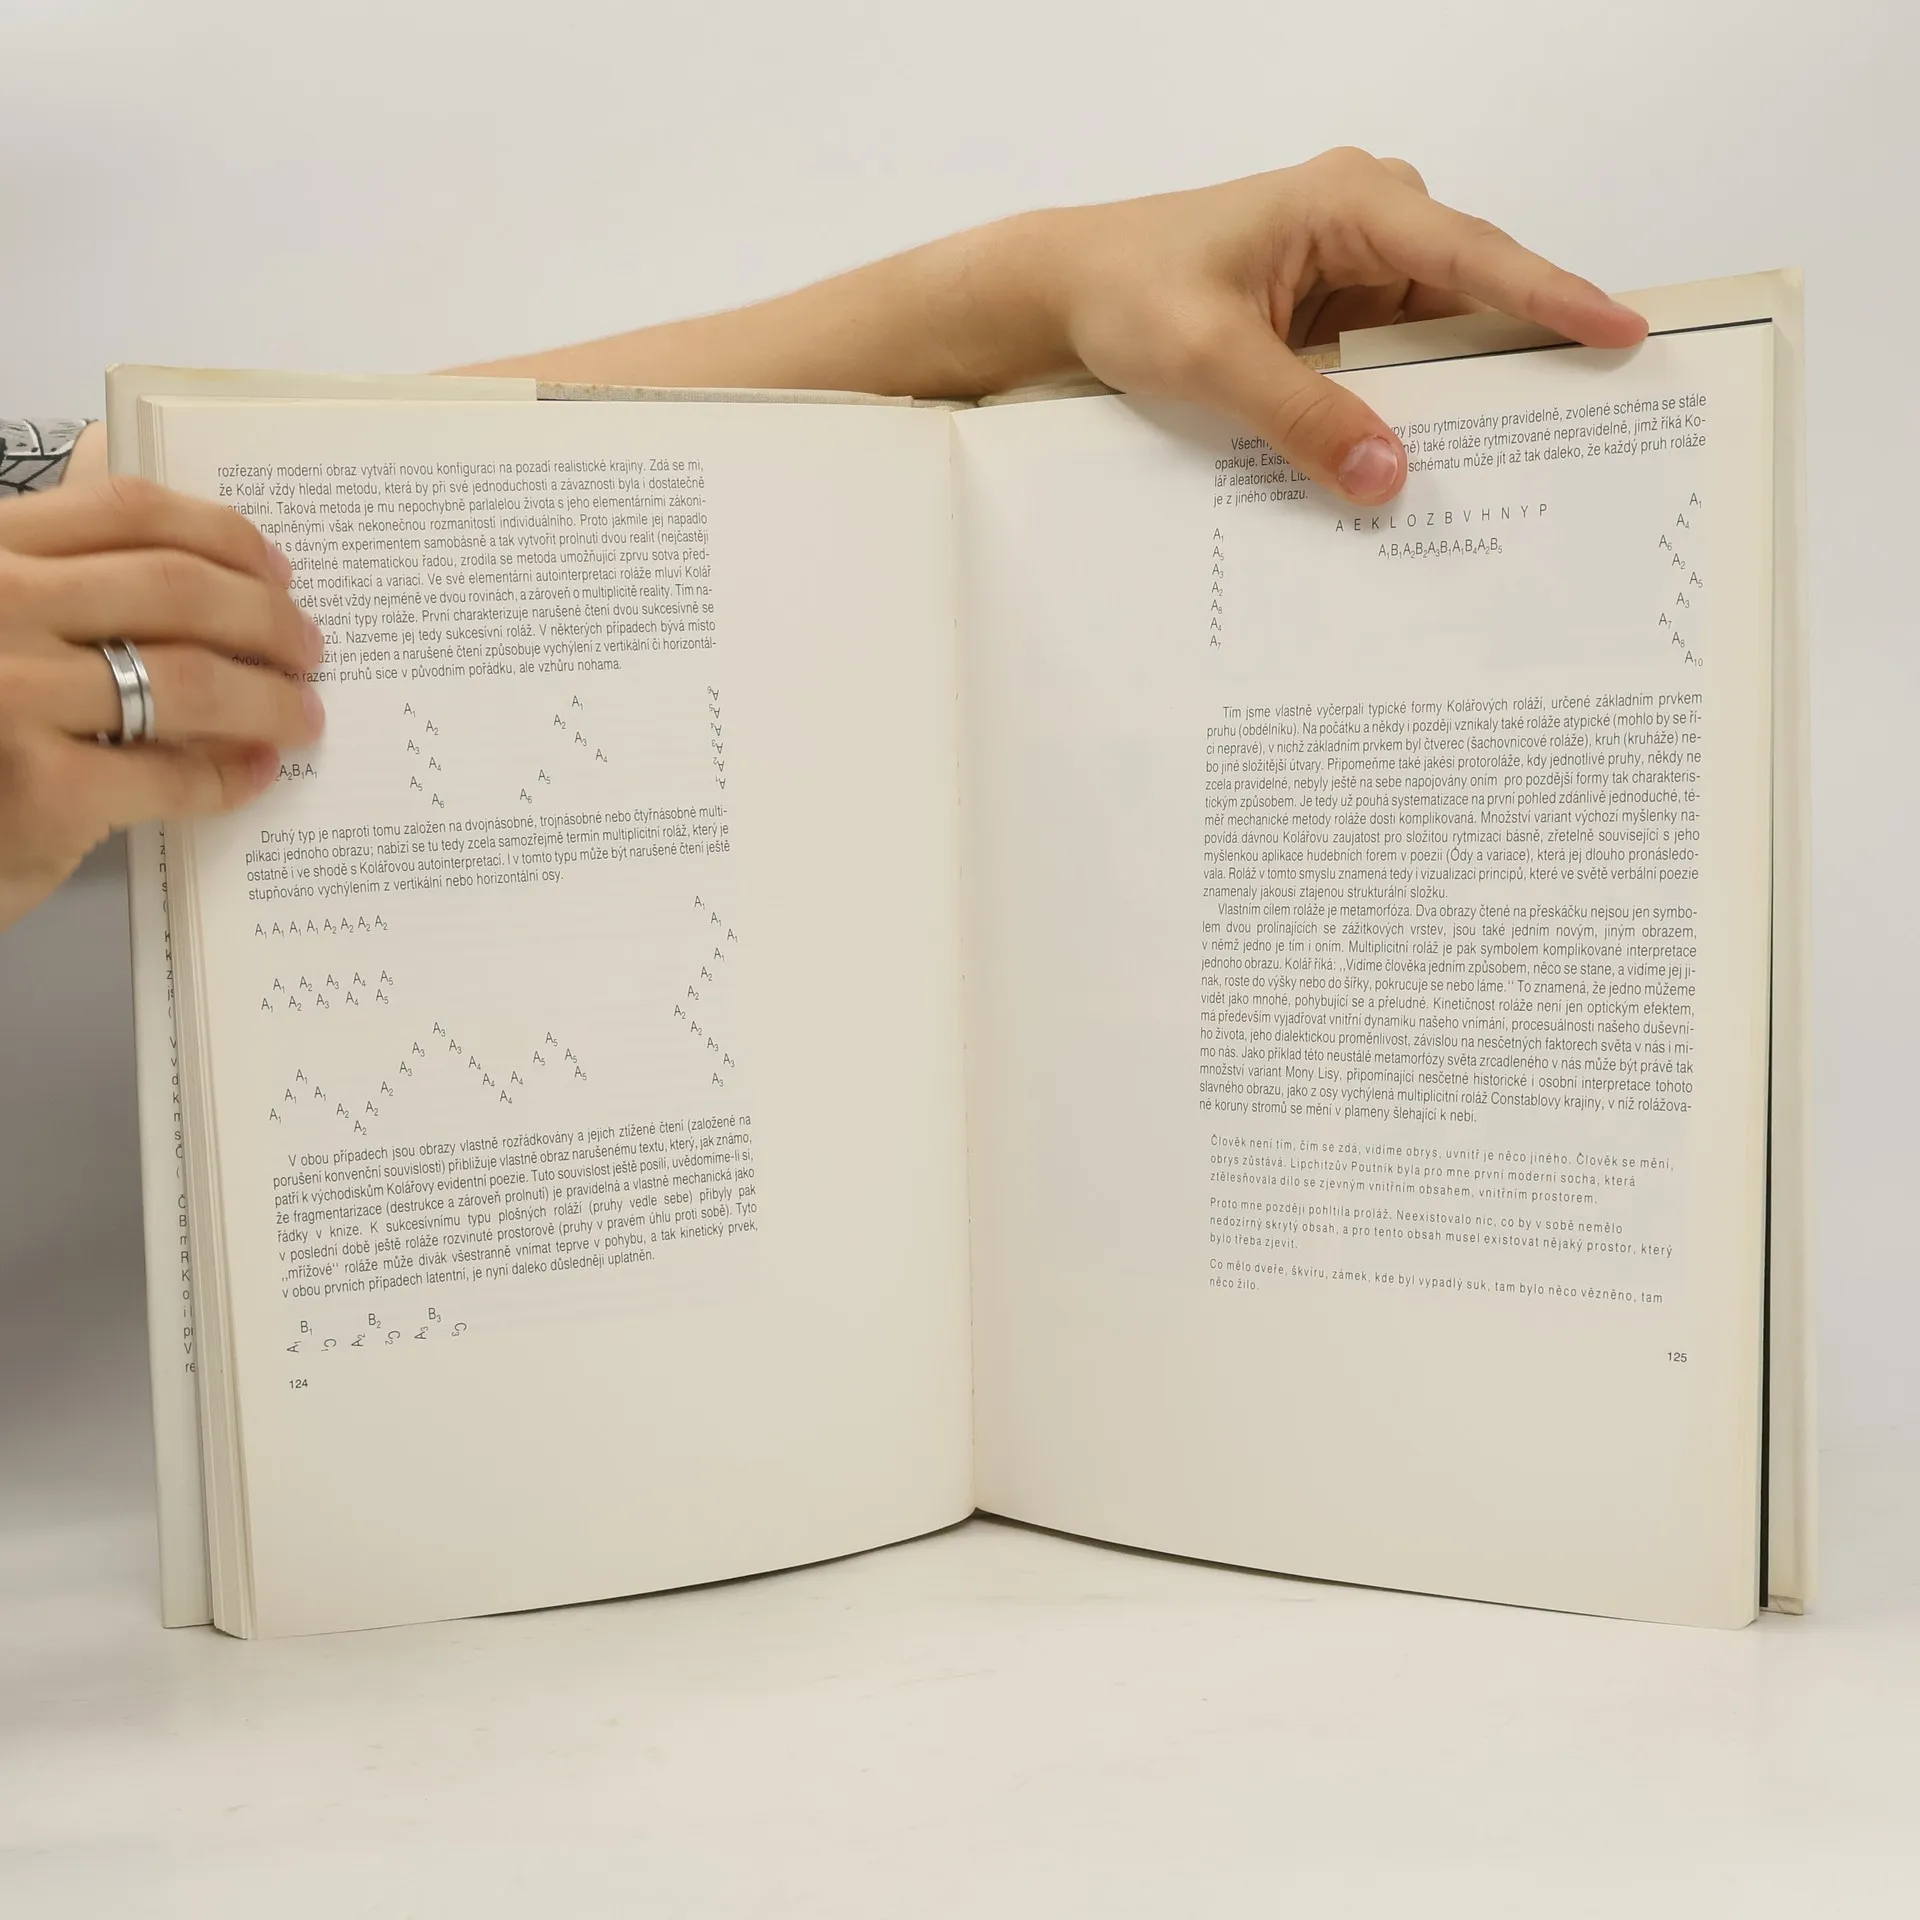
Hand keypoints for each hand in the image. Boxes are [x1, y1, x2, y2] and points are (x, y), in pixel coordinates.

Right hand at [0, 475, 325, 931]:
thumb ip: (62, 575)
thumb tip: (180, 529)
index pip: (127, 512)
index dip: (223, 537)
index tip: (275, 570)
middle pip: (177, 589)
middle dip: (266, 619)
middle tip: (307, 649)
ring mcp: (14, 696)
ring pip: (190, 680)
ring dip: (269, 699)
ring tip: (301, 714)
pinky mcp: (41, 789)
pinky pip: (173, 774)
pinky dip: (229, 775)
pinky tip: (255, 772)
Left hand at [1029, 148, 1648, 502]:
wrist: (1066, 291)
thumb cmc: (1129, 292)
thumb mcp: (1212, 359)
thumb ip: (1302, 417)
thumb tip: (1388, 478)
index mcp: (1350, 203)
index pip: (1474, 256)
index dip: (1552, 298)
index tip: (1622, 332)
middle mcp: (1369, 222)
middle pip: (1472, 299)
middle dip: (1521, 361)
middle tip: (1591, 422)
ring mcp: (1357, 268)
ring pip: (1438, 340)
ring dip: (1463, 397)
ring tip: (1522, 461)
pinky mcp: (1338, 314)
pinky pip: (1398, 364)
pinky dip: (1412, 408)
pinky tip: (1431, 460)